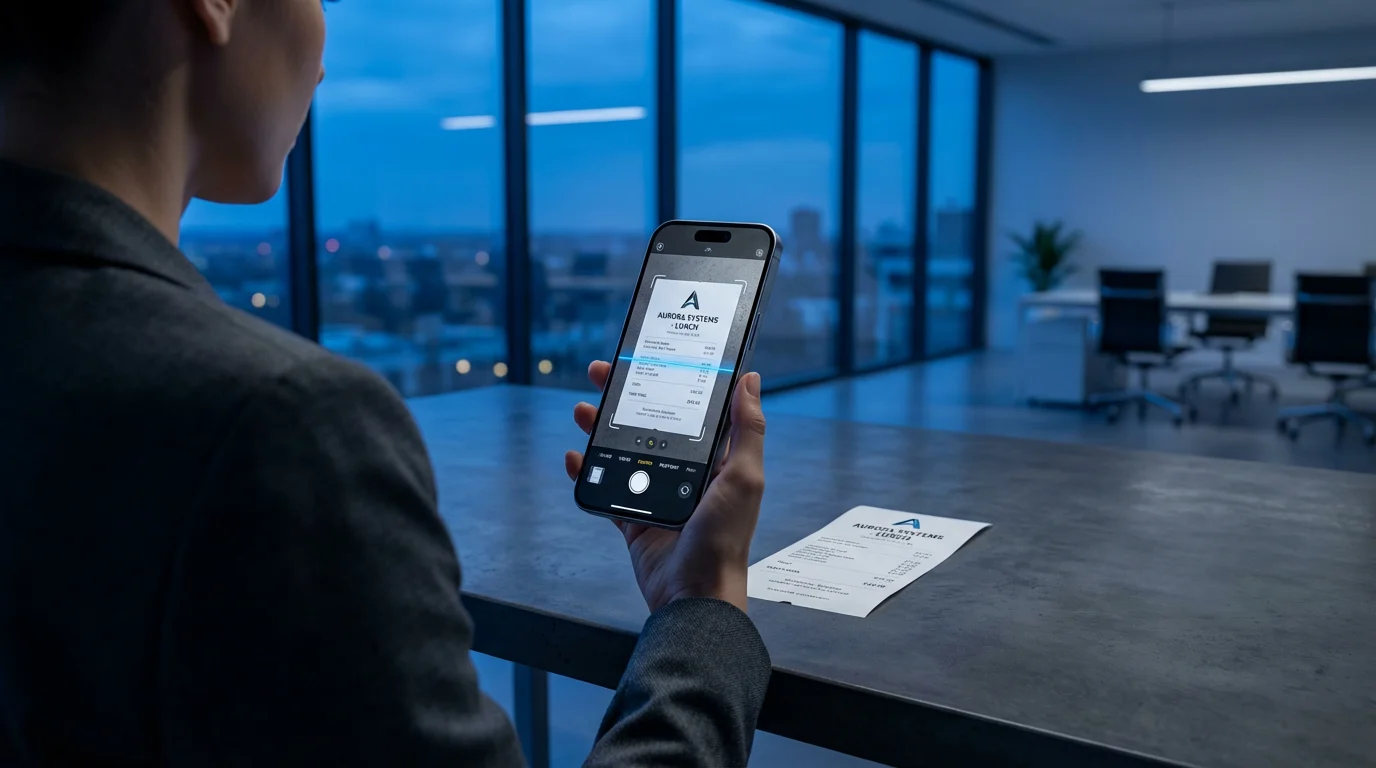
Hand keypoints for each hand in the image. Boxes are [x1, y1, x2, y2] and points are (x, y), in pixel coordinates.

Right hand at [565, 361, 765, 613]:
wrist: (694, 594)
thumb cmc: (725, 539)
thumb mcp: (744, 478)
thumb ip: (747, 430)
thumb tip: (750, 380)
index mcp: (714, 459)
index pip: (688, 408)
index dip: (667, 380)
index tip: (646, 358)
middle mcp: (685, 472)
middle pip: (648, 423)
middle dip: (623, 397)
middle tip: (600, 374)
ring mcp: (656, 494)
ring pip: (622, 450)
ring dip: (600, 429)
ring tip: (582, 411)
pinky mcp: (633, 517)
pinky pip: (605, 488)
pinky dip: (587, 471)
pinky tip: (573, 457)